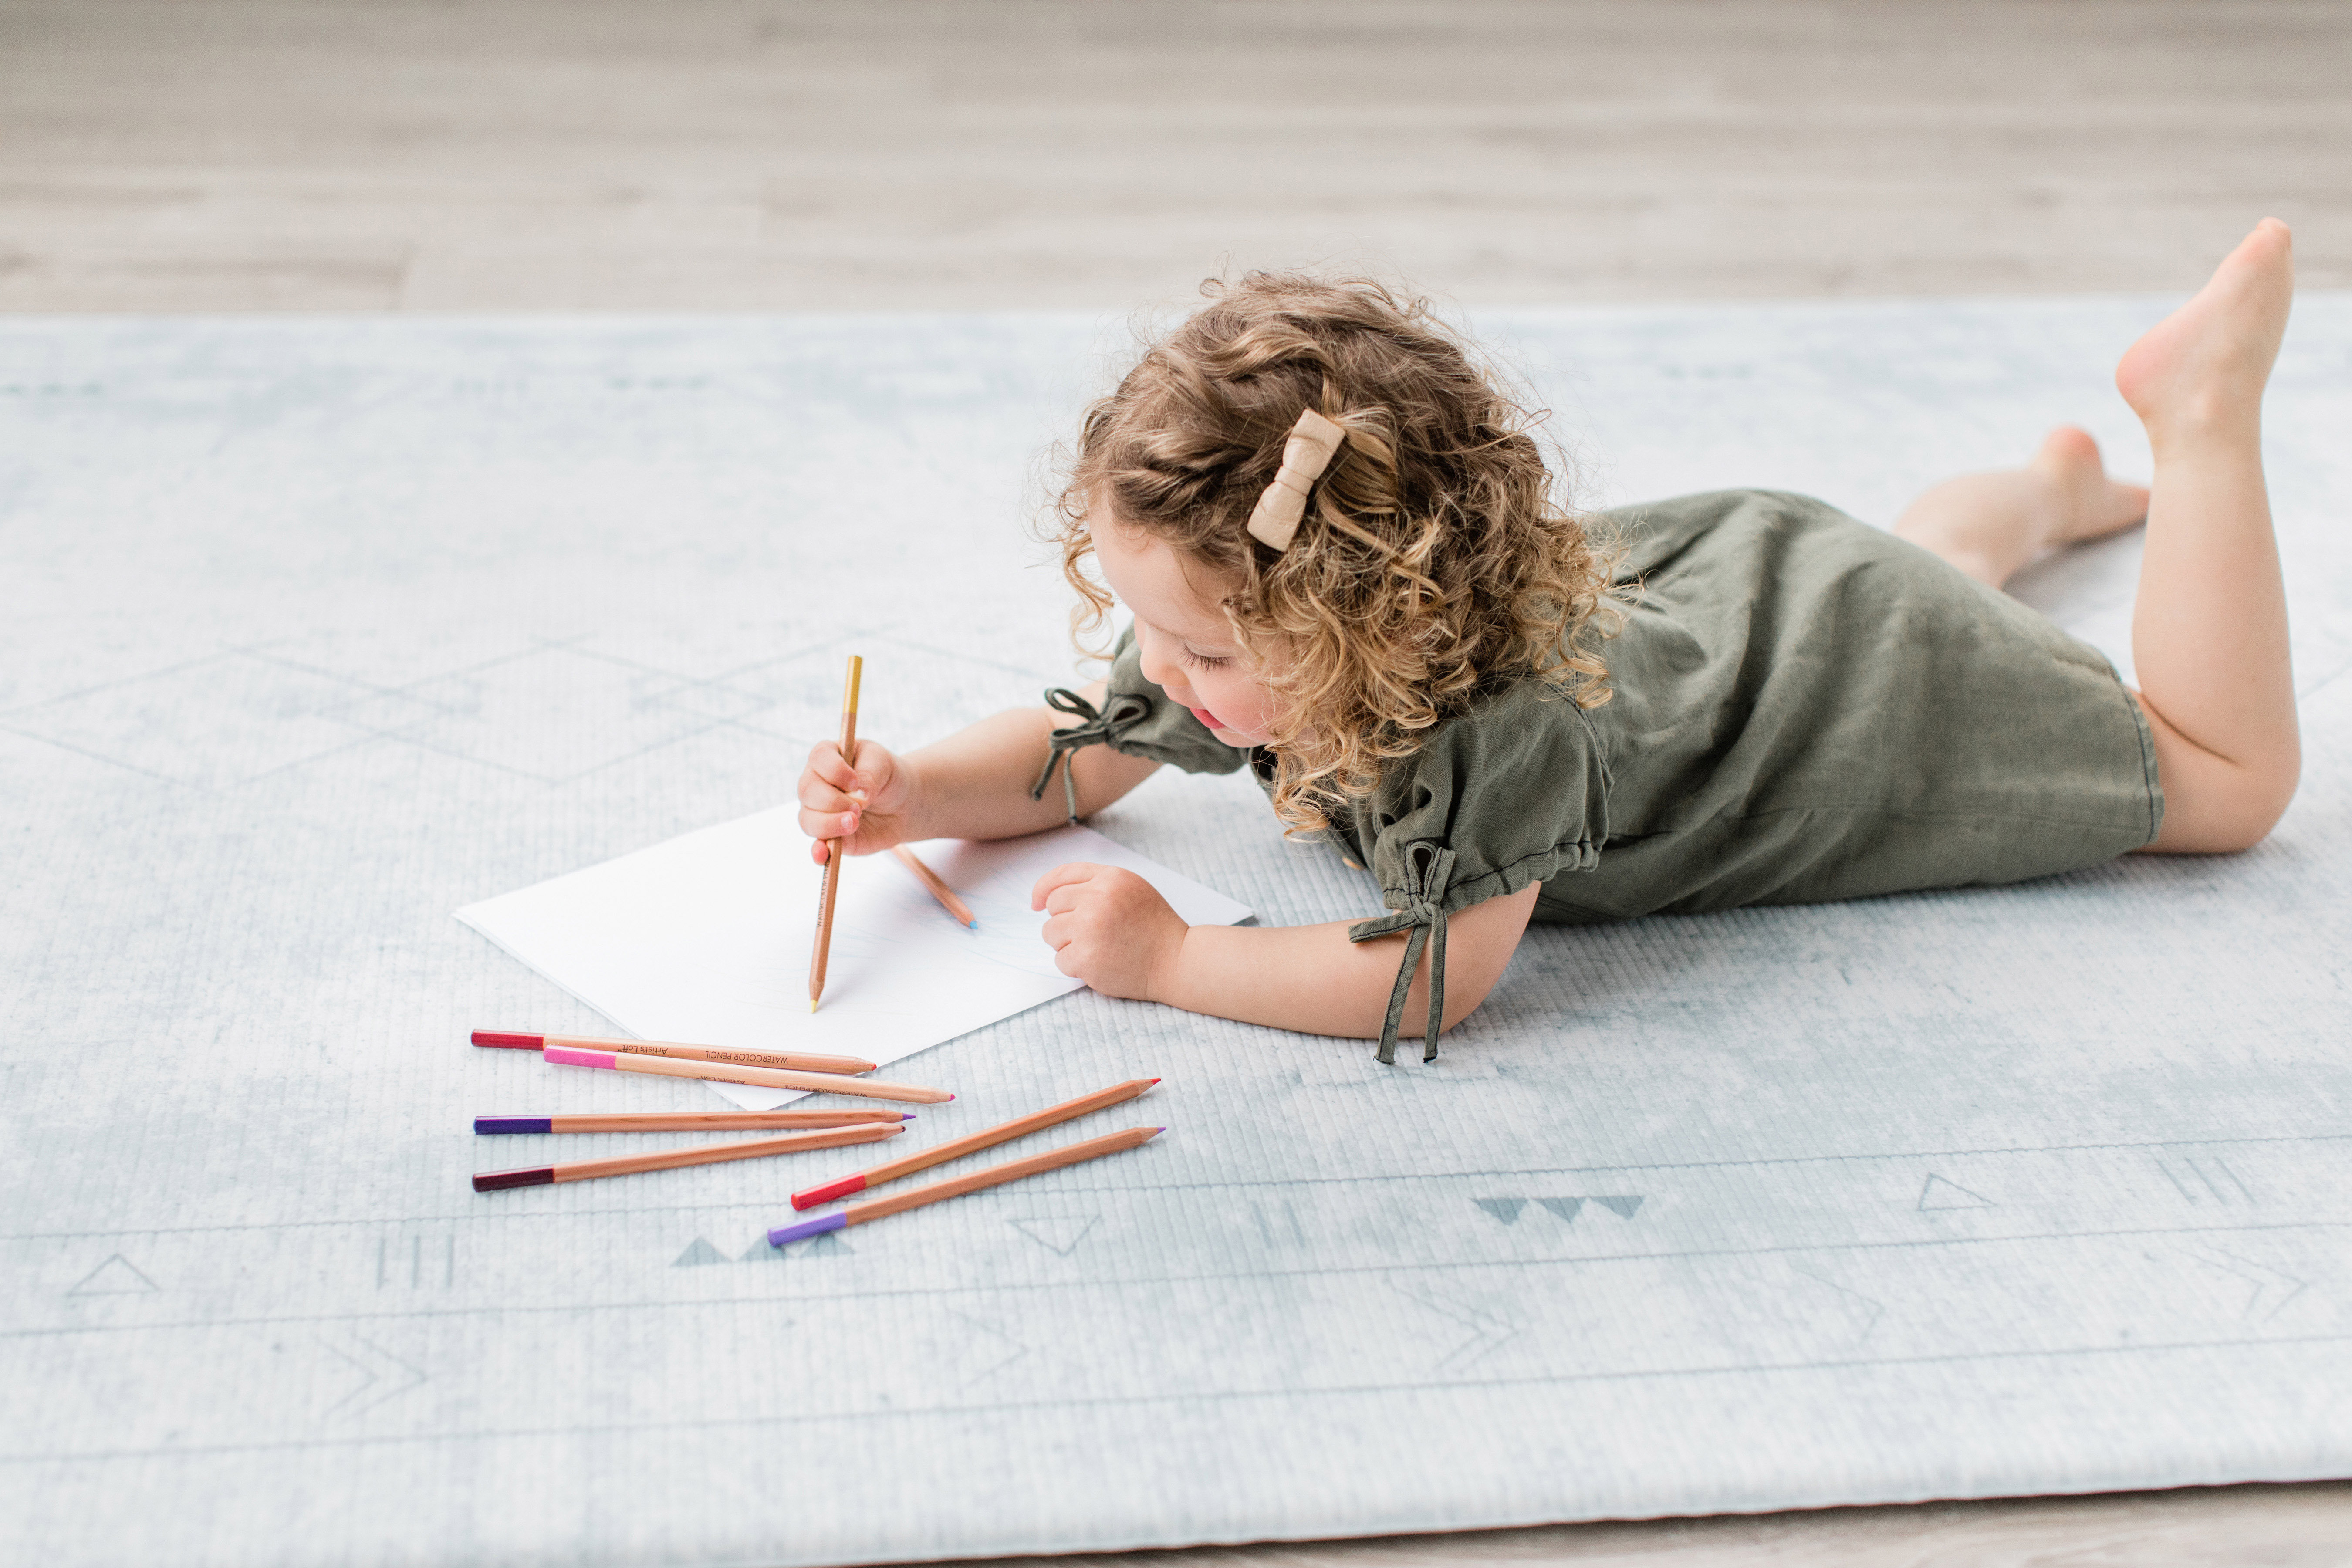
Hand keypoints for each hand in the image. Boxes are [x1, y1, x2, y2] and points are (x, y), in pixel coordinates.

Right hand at [797, 738, 918, 865]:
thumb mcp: (883, 764)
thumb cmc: (887, 775)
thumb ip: (869, 774)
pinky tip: (824, 854)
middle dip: (833, 801)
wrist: (901, 803)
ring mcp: (818, 811)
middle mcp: (815, 783)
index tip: (855, 782)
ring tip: (854, 823)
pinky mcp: (829, 835)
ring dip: (829, 824)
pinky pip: (816, 845)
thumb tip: (857, 796)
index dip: (834, 771)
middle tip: (859, 806)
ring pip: (808, 819)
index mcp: (827, 757)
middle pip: (808, 791)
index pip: (819, 758)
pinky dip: (818, 852)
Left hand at [1032, 863, 1188, 1001]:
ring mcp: (1090, 928)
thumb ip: (1096, 884)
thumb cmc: (1153, 927)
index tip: (1036, 903)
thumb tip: (1047, 897)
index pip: (1061, 875)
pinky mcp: (1086, 957)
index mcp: (1110, 878)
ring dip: (1067, 943)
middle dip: (1063, 921)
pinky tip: (1099, 963)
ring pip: (1050, 933)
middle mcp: (1098, 898)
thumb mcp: (1131, 889)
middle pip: (1053, 905)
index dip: (1043, 889)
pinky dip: (1075, 966)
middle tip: (1088, 933)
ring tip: (1096, 947)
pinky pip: (1059, 959)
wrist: (1176, 960)